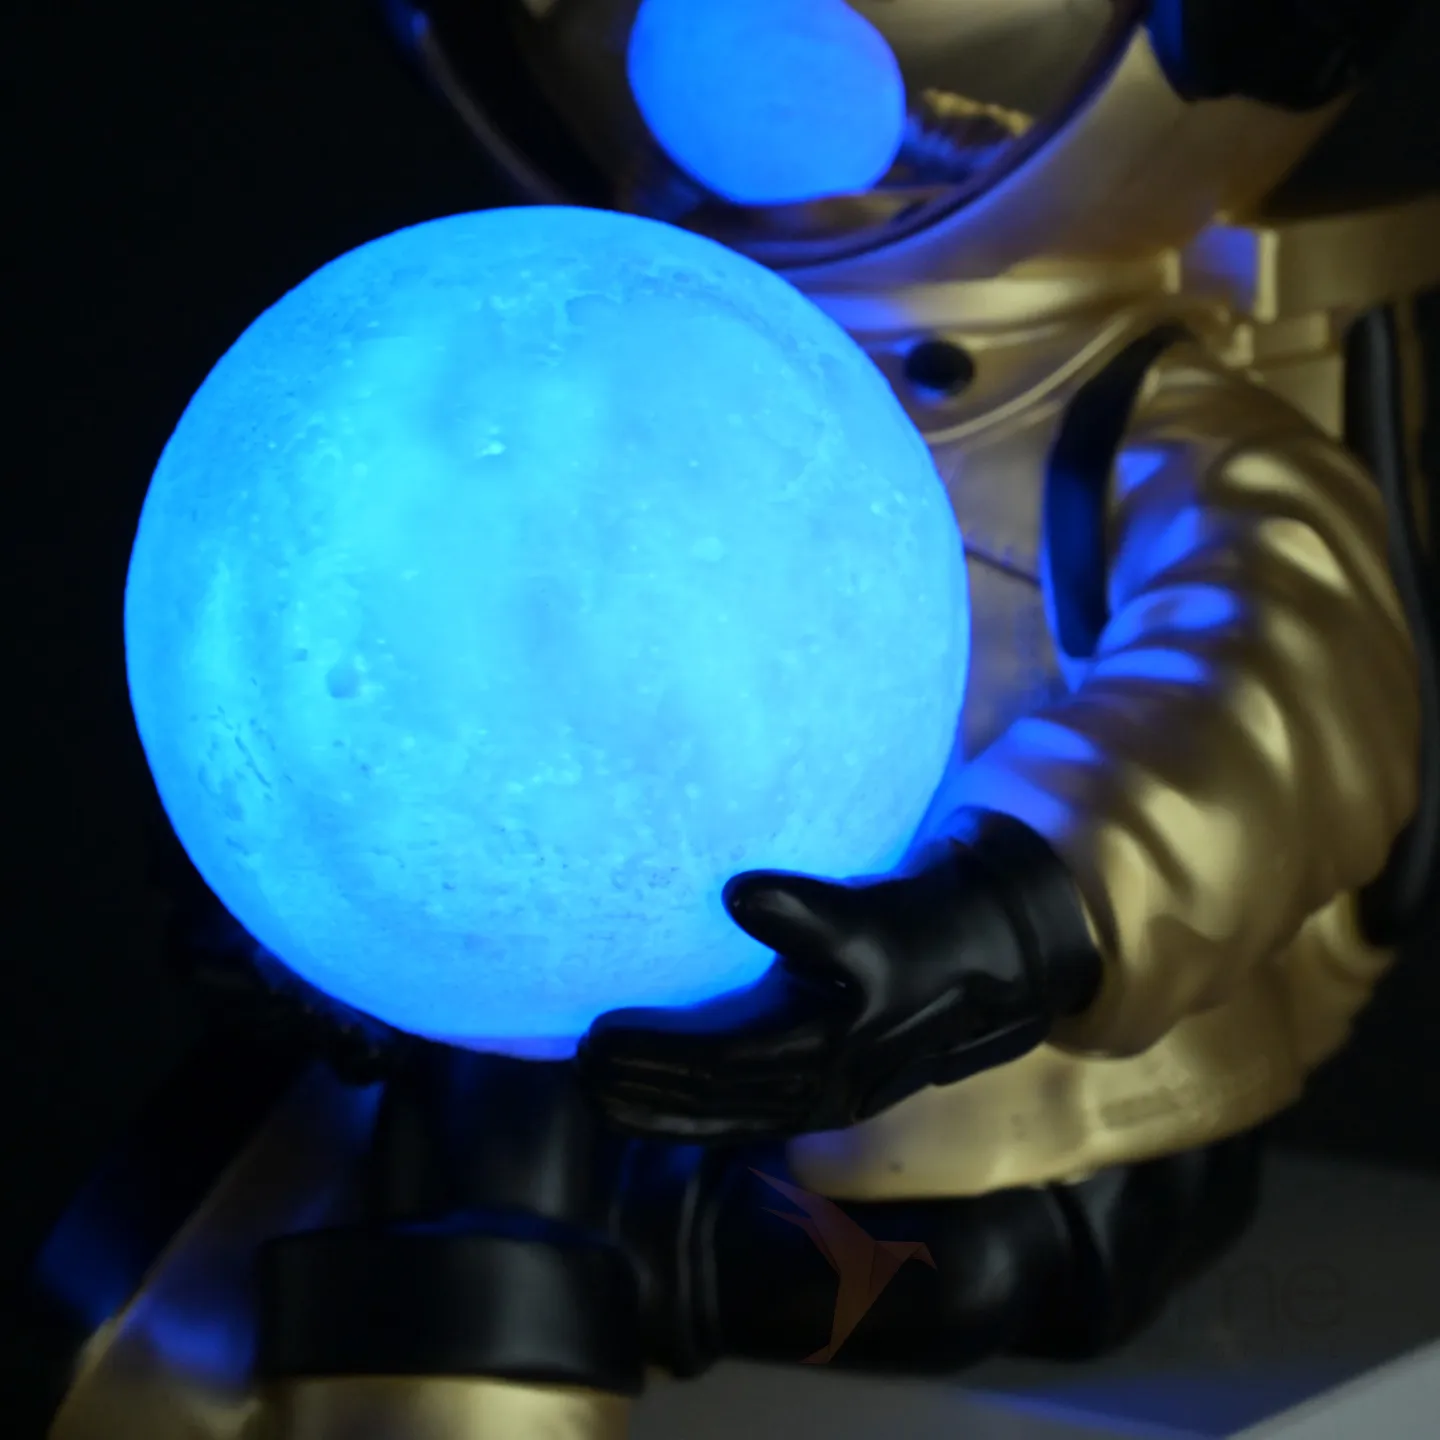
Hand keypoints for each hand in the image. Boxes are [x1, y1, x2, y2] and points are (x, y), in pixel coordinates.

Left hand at [576, 810, 1100, 1141]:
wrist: (993, 962)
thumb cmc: (928, 932)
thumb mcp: (875, 917)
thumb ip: (807, 913)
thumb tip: (737, 894)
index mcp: (830, 1052)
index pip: (722, 1064)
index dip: (656, 1058)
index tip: (595, 1040)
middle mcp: (822, 1087)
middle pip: (716, 1101)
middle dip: (645, 1091)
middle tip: (581, 1071)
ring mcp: (822, 1093)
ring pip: (728, 1114)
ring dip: (662, 1107)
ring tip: (599, 1092)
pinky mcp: (822, 1083)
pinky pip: (746, 1107)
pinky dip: (697, 1106)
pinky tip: (659, 1097)